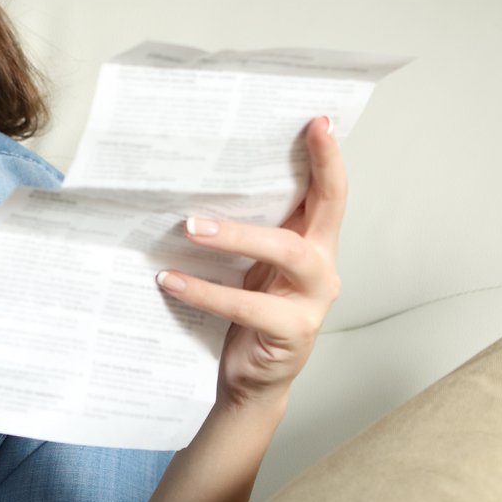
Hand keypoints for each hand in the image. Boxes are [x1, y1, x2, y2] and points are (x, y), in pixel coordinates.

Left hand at [156, 115, 346, 411]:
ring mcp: (312, 301)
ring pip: (286, 253)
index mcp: (315, 243)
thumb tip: (203, 179)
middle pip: (324, 212)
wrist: (250, 380)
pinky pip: (247, 306)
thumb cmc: (250, 313)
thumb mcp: (253, 264)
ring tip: (190, 227)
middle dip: (304, 176)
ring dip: (235, 236)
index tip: (317, 121)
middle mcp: (322, 267)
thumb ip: (250, 227)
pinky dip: (206, 291)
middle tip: (257, 152)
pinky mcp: (291, 332)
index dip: (328, 157)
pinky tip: (171, 280)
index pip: (330, 193)